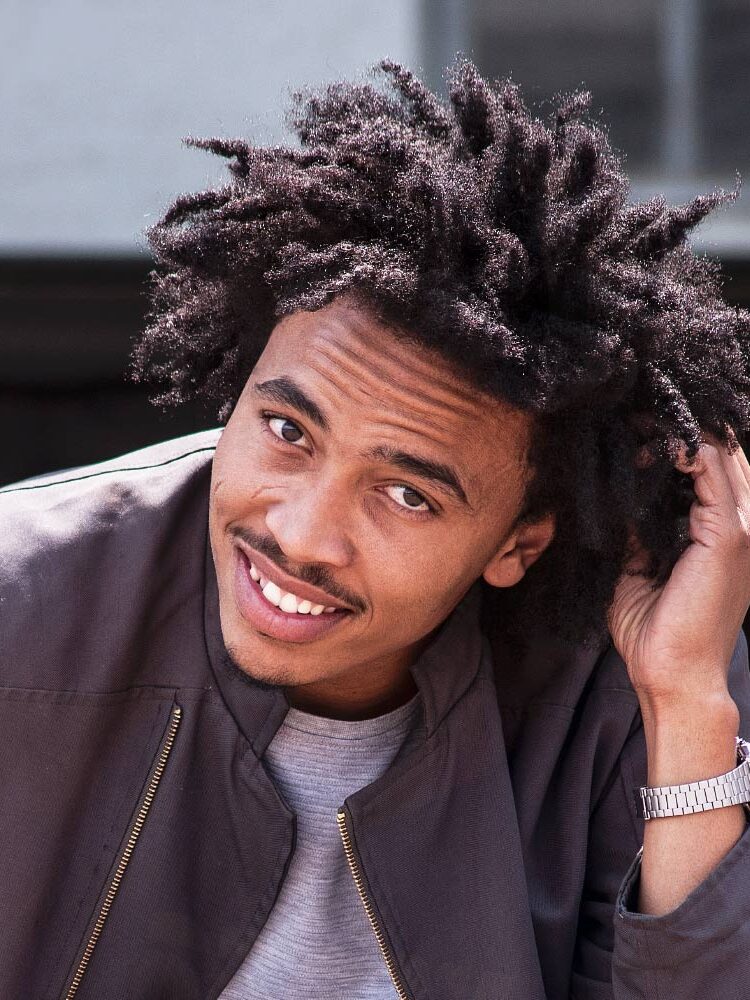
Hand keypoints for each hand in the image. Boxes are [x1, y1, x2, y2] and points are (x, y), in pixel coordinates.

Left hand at [607, 429, 749, 707]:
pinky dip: (688, 452)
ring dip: (681, 434)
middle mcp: (740, 526)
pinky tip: (660, 444)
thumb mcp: (637, 568)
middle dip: (679, 430)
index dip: (677, 443)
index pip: (711, 470)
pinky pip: (712, 476)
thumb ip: (637, 531)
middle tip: (637, 415)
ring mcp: (742, 530)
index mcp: (722, 534)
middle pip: (722, 455)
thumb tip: (622, 497)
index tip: (637, 429)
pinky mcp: (728, 537)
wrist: (671, 676)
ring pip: (722, 457)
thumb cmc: (655, 631)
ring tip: (642, 421)